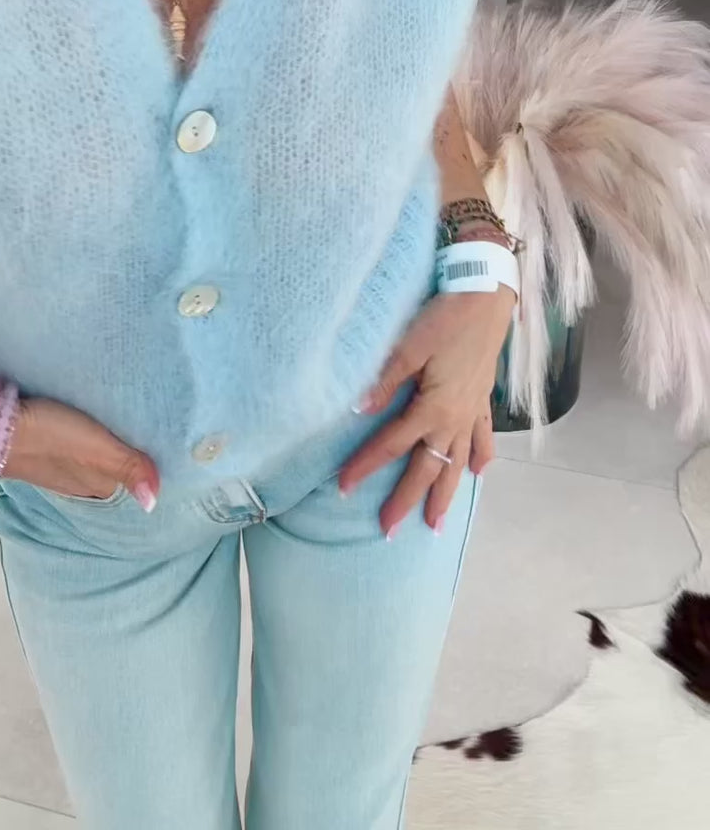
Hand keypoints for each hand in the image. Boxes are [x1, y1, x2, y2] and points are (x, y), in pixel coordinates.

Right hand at [3, 398, 159, 511]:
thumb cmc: (50, 435)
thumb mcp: (96, 447)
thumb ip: (128, 467)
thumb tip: (155, 502)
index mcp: (95, 486)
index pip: (127, 486)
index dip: (140, 472)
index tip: (157, 456)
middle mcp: (76, 486)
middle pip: (107, 477)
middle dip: (121, 464)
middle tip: (141, 439)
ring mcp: (53, 471)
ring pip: (86, 467)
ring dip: (98, 455)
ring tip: (117, 431)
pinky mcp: (36, 454)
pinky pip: (67, 455)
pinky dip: (77, 447)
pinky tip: (79, 430)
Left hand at [339, 287, 513, 533]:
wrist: (486, 299)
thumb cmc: (445, 320)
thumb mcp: (409, 347)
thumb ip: (384, 382)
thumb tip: (358, 410)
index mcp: (433, 408)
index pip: (391, 445)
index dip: (366, 467)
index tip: (344, 488)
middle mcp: (455, 419)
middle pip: (427, 468)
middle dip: (407, 500)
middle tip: (389, 530)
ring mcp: (472, 412)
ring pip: (458, 463)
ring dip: (447, 494)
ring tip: (437, 524)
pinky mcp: (483, 401)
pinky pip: (483, 438)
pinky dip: (481, 457)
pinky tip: (478, 474)